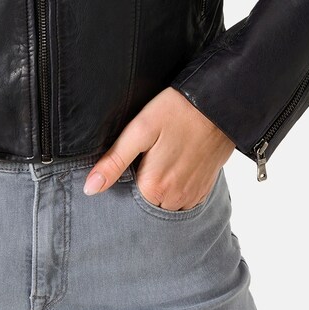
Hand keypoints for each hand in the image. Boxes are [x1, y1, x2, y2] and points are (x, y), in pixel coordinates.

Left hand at [83, 87, 234, 210]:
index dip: (122, 183)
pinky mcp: (204, 190)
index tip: (126, 165)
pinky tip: (173, 166)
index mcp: (154, 187)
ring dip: (158, 190)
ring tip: (158, 161)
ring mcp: (191, 197)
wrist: (218, 105)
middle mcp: (174, 199)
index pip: (126, 201)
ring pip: (164, 204)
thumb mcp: (140, 130)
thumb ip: (114, 161)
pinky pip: (183, 200)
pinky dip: (175, 189)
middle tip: (142, 159)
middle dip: (140, 188)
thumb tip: (90, 189)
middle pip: (146, 204)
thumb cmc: (176, 111)